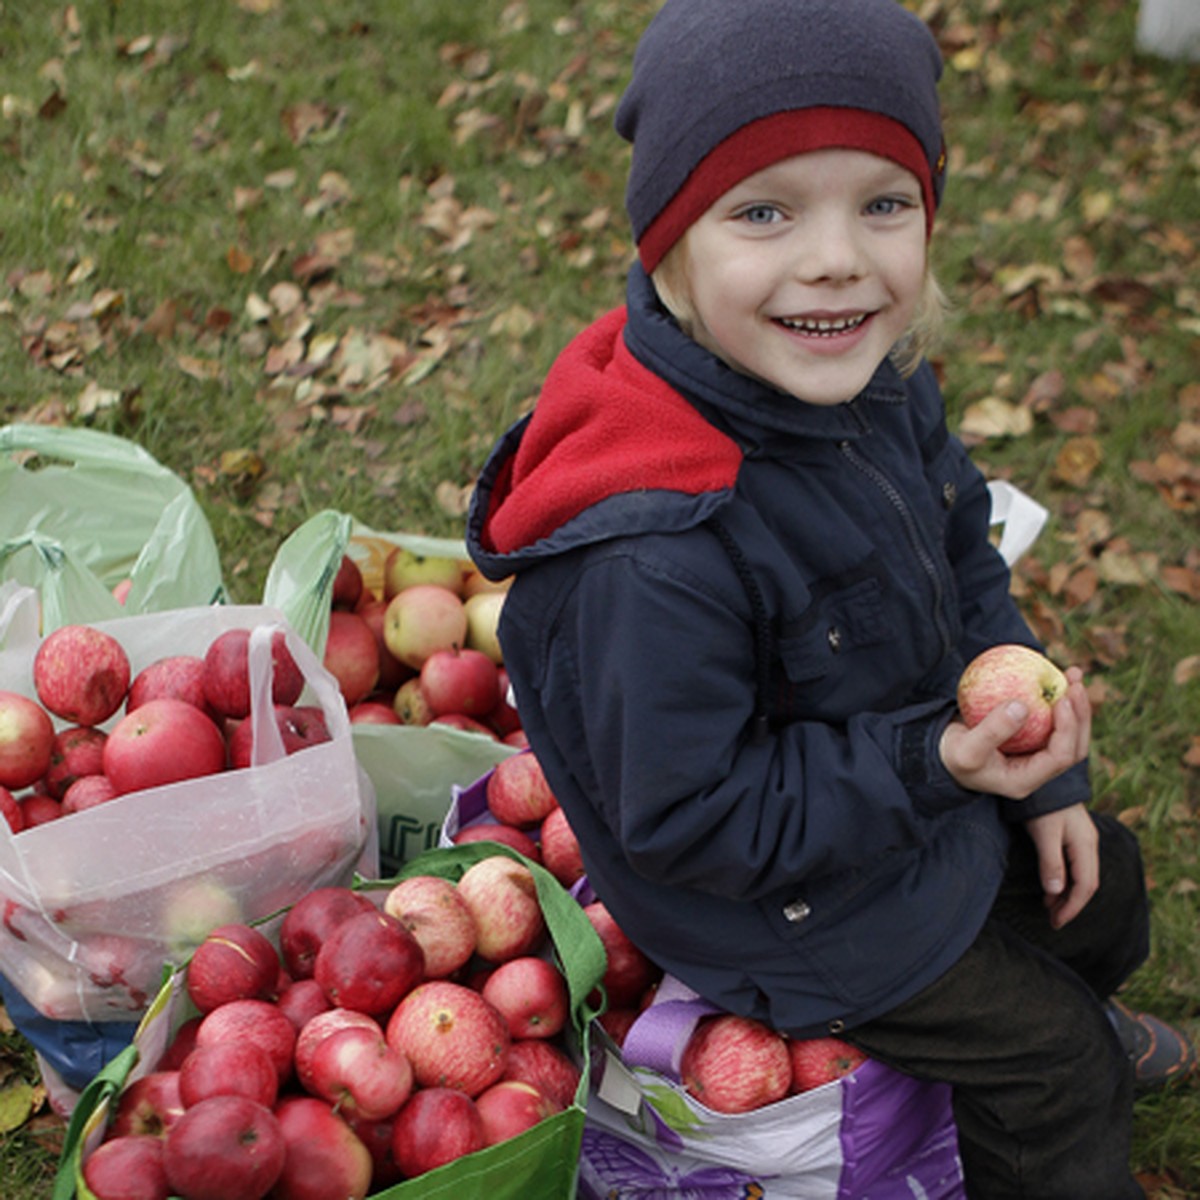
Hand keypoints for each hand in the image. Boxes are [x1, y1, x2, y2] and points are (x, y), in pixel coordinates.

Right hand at [939, 667, 1090, 799]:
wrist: (941, 754)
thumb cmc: (951, 755)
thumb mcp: (966, 747)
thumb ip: (993, 730)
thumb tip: (1022, 706)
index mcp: (1025, 779)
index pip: (1060, 757)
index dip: (1068, 728)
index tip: (1061, 699)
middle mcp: (1036, 770)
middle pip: (1073, 747)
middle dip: (1080, 715)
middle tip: (1075, 684)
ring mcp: (1034, 755)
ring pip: (1068, 734)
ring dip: (1075, 705)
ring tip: (1072, 675)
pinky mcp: (1028, 740)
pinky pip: (1051, 720)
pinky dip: (1057, 700)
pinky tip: (1054, 676)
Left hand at [1024, 802, 1099, 927]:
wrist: (1043, 776)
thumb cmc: (1042, 804)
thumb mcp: (1044, 834)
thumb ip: (1051, 862)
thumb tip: (1056, 892)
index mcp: (1086, 845)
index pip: (1086, 886)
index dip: (1072, 907)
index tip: (1057, 922)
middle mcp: (1089, 844)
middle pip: (1086, 883)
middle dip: (1070, 904)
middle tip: (1053, 920)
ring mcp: (1082, 839)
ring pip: (1080, 875)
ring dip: (1066, 893)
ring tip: (1049, 908)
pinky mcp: (1072, 834)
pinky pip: (1074, 865)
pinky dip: (1064, 880)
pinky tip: (1052, 886)